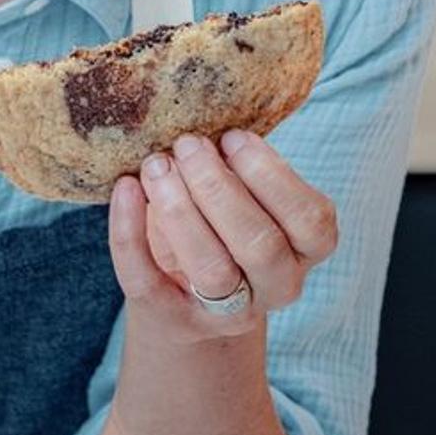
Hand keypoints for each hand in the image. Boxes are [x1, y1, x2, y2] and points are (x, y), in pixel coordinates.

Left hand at [106, 129, 337, 343]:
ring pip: (212, 269)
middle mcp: (277, 286)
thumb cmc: (221, 223)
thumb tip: (208, 116)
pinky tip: (125, 189)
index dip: (271, 174)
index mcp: (305, 249)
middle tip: (186, 144)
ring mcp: (227, 312)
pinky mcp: (174, 318)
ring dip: (180, 208)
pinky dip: (129, 232)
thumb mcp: (245, 194)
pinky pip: (147, 280)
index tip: (231, 136)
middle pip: (260, 244)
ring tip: (156, 165)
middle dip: (218, 186)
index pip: (310, 220)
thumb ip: (239, 166)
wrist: (185, 297)